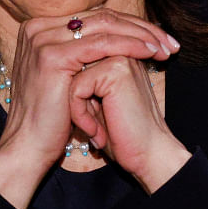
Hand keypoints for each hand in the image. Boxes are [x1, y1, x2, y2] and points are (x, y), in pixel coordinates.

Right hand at [0, 8, 176, 208]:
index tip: (160, 38)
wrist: (29, 146)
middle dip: (142, 28)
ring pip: (105, 25)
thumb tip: (126, 34)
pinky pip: (101, 43)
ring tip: (165, 49)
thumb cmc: (55, 117)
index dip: (132, 25)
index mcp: (42, 29)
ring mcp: (43, 40)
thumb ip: (88, 51)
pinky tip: (149, 52)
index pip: (97, 17)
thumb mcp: (72, 75)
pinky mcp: (52, 56)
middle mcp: (38, 28)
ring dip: (141, 35)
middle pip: (103, 17)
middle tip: (170, 42)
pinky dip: (130, 45)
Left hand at [69, 52, 191, 193]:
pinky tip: (96, 132)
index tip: (96, 128)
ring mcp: (121, 59)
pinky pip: (77, 88)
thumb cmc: (124, 136)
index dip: (78, 101)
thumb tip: (58, 74)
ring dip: (77, 110)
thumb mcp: (99, 105)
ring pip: (72, 78)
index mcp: (121, 58)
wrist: (149, 155)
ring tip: (96, 131)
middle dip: (78, 105)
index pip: (78, 67)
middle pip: (73, 71)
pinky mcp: (116, 71)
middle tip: (96, 131)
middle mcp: (123, 53)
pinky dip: (79, 114)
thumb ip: (85, 84)